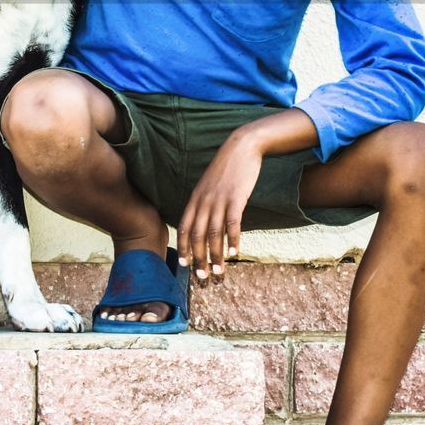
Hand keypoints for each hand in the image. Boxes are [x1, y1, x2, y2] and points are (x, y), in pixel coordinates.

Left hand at [176, 130, 262, 285]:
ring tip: (219, 272)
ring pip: (214, 233)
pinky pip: (232, 222)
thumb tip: (204, 223)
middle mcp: (203, 201)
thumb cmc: (226, 169)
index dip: (184, 248)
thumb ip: (204, 203)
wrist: (241, 147)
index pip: (183, 228)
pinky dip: (232, 239)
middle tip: (203, 277)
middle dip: (199, 259)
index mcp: (195, 199)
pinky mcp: (236, 197)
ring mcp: (219, 199)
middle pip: (197, 235)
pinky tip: (235, 253)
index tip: (186, 266)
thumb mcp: (209, 185)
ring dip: (216, 255)